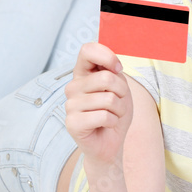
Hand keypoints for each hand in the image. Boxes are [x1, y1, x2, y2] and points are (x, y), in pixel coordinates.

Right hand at [64, 42, 132, 163]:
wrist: (110, 142)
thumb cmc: (115, 113)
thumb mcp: (120, 88)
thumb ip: (114, 72)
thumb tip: (112, 67)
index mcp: (82, 74)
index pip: (87, 50)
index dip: (107, 57)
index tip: (118, 69)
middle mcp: (73, 87)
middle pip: (106, 78)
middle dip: (121, 93)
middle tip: (117, 104)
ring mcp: (70, 105)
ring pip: (108, 99)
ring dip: (119, 110)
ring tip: (112, 116)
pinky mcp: (72, 122)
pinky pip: (104, 116)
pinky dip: (113, 122)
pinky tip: (106, 126)